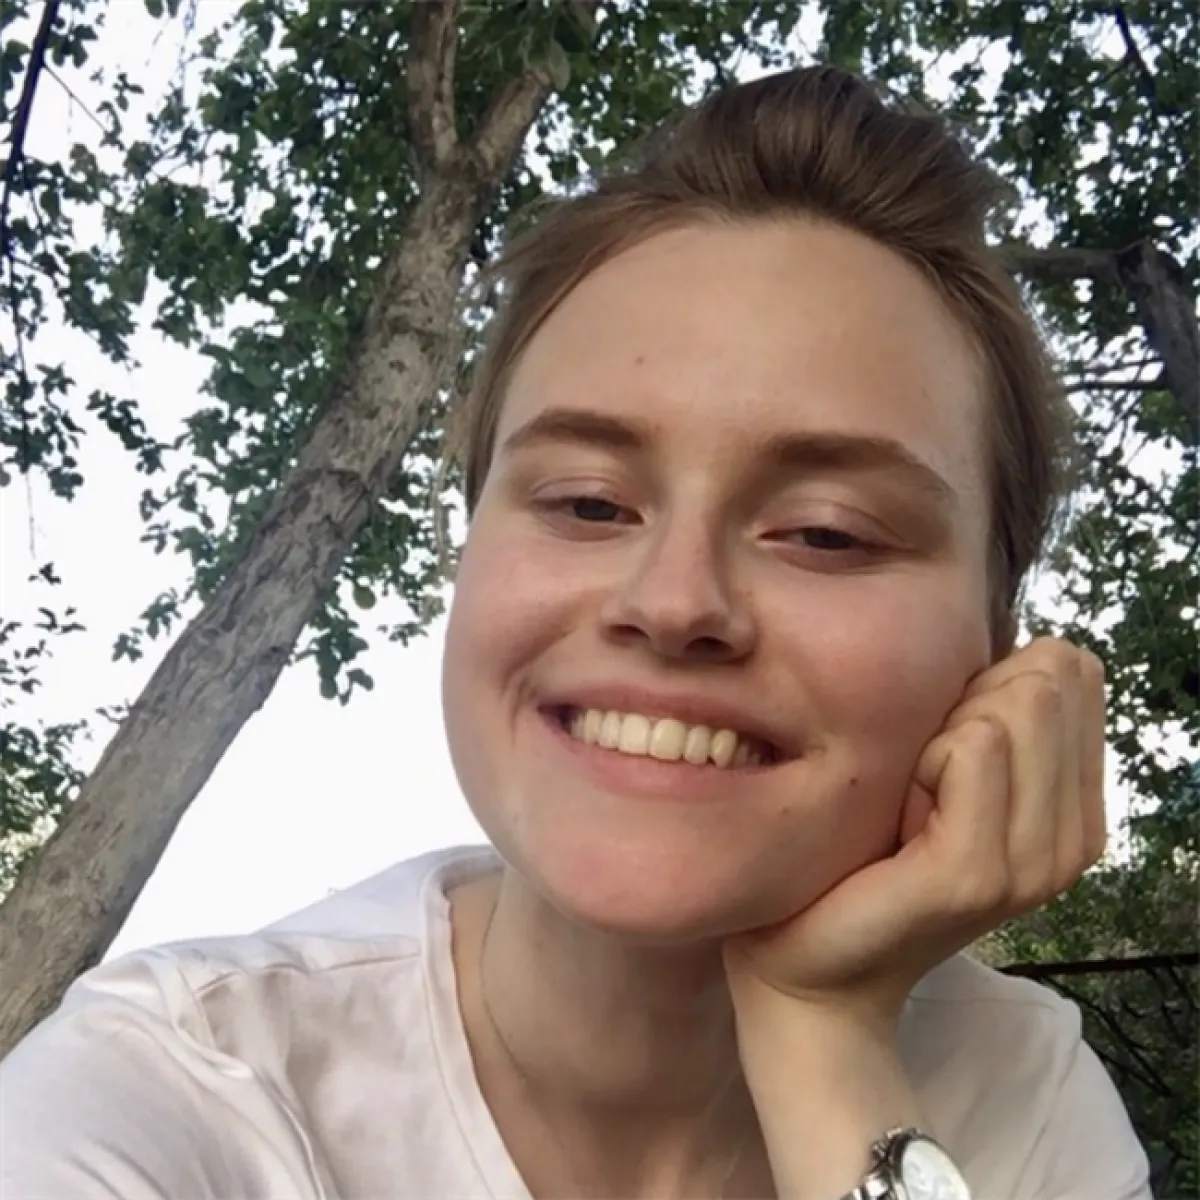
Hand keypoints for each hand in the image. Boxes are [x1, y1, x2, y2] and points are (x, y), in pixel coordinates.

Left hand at [723, 637, 1108, 1028]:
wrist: (813, 962)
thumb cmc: (865, 854)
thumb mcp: (942, 774)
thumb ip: (991, 715)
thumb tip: (1017, 641)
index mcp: (1075, 810)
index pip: (1074, 672)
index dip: (996, 678)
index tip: (944, 743)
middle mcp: (1073, 839)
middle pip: (1046, 681)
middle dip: (966, 702)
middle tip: (919, 777)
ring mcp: (1032, 863)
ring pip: (1007, 711)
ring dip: (935, 736)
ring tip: (906, 802)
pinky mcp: (977, 872)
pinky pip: (970, 749)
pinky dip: (919, 763)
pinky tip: (896, 819)